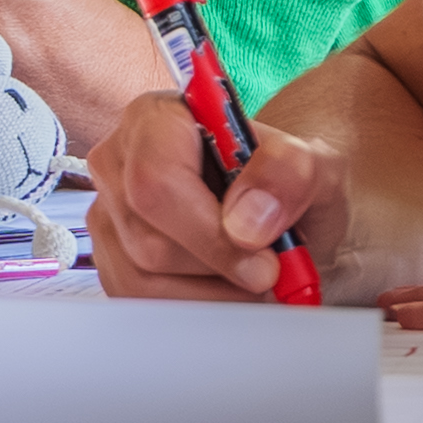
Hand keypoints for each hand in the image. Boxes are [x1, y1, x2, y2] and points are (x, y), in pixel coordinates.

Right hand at [84, 93, 341, 302]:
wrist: (280, 216)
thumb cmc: (287, 186)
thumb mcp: (316, 167)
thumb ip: (289, 175)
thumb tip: (245, 222)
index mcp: (156, 119)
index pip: (155, 181)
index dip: (208, 231)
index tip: (264, 256)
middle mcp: (117, 161)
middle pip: (148, 239)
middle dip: (219, 267)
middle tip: (269, 268)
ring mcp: (106, 212)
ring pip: (140, 275)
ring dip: (211, 290)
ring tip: (246, 270)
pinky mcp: (108, 258)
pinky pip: (137, 300)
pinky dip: (193, 304)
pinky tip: (222, 284)